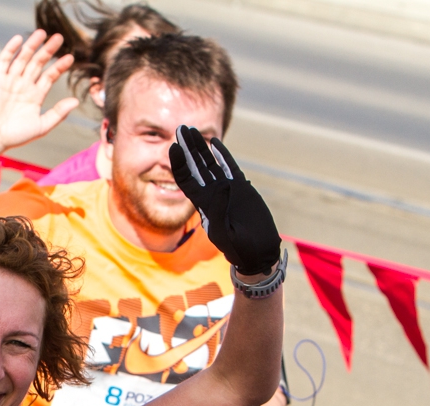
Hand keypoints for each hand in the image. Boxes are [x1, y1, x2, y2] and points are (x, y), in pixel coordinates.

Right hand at [0, 30, 78, 152]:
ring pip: (23, 58)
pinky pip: (4, 61)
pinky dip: (11, 49)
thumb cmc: (17, 136)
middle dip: (48, 51)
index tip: (70, 58)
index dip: (59, 67)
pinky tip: (19, 39)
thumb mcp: (42, 126)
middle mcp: (24, 86)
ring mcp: (10, 81)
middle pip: (38, 63)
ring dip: (32, 46)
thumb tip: (76, 101)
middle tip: (59, 38)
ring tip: (42, 33)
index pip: (50, 76)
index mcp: (35, 96)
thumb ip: (58, 113)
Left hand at [169, 126, 280, 274]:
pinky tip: (214, 142)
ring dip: (201, 147)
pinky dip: (222, 155)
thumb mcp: (226, 233)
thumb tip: (223, 187)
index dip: (178, 163)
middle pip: (196, 166)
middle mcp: (212, 193)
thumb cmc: (239, 248)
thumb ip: (221, 211)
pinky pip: (229, 167)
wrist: (256, 252)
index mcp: (204, 204)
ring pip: (210, 163)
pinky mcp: (241, 188)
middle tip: (180, 128)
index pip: (185, 179)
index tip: (173, 147)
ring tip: (192, 130)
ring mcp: (226, 189)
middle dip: (187, 147)